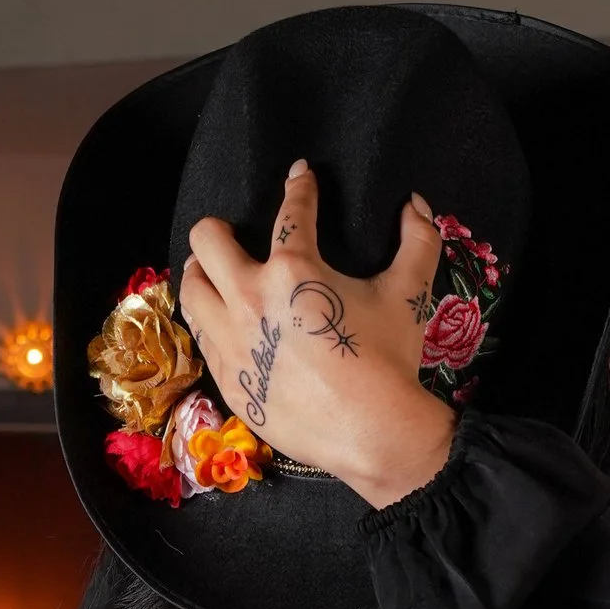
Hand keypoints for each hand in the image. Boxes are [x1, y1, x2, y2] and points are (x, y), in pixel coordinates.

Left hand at [180, 161, 456, 509]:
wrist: (373, 433)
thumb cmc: (390, 360)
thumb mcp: (409, 295)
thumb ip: (418, 241)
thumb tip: (416, 203)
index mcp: (293, 270)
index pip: (290, 212)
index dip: (299, 186)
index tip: (299, 175)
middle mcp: (250, 299)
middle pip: (206, 242)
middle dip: (218, 230)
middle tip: (232, 235)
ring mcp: (232, 343)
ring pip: (191, 291)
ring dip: (201, 275)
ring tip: (213, 275)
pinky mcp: (228, 380)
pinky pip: (202, 340)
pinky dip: (209, 322)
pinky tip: (222, 323)